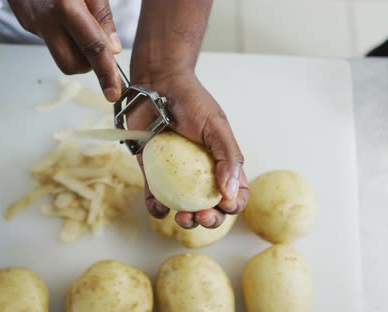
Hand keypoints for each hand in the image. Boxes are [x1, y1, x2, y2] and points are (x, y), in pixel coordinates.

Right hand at [8, 0, 121, 100]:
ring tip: (78, 22)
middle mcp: (44, 19)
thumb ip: (101, 15)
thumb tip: (113, 49)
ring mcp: (31, 23)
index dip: (105, 73)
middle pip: (71, 64)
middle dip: (88, 63)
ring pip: (59, 54)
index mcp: (65, 5)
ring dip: (75, 49)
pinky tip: (59, 12)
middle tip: (95, 43)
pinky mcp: (24, 22)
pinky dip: (61, 34)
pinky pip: (49, 39)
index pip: (92, 47)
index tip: (113, 93)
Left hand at [128, 72, 249, 228]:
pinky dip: (157, 208)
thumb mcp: (217, 126)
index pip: (235, 192)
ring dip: (186, 220)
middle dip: (210, 219)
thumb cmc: (191, 101)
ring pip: (184, 208)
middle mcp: (201, 173)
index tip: (226, 206)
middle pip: (211, 206)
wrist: (157, 86)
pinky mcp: (152, 174)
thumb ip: (229, 158)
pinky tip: (160, 207)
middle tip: (202, 216)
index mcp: (222, 163)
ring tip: (182, 217)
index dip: (234, 205)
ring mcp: (176, 176)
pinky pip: (156, 198)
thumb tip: (231, 194)